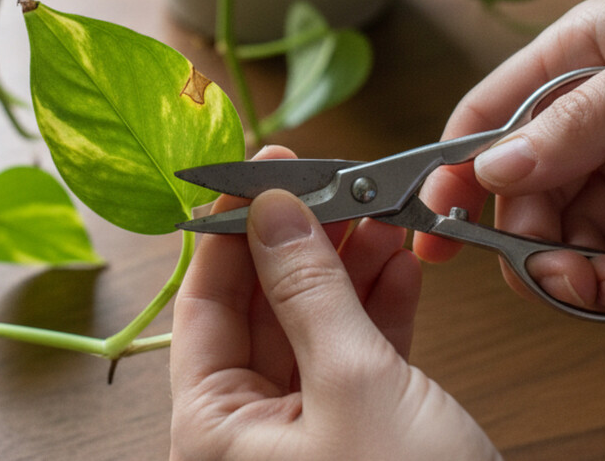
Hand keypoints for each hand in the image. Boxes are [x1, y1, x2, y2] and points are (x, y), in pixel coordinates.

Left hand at [170, 146, 498, 460]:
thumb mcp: (354, 387)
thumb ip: (311, 293)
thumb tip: (273, 212)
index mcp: (213, 430)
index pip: (207, 303)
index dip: (233, 229)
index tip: (259, 170)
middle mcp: (249, 433)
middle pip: (263, 308)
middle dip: (302, 241)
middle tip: (331, 183)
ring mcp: (307, 434)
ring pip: (315, 325)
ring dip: (347, 265)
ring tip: (373, 210)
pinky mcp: (362, 436)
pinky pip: (357, 355)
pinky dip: (379, 306)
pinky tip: (397, 260)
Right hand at [416, 0, 604, 314]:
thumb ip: (587, 113)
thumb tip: (500, 166)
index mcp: (582, 50)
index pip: (492, 111)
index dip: (455, 165)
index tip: (436, 220)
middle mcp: (598, 108)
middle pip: (526, 183)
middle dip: (528, 235)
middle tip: (550, 272)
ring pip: (573, 226)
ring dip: (578, 268)